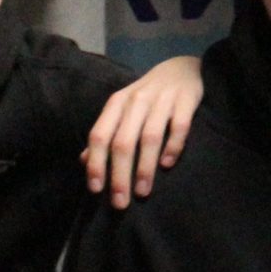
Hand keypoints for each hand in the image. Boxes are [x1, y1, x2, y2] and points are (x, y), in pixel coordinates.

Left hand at [81, 54, 202, 207]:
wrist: (182, 68)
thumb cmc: (147, 97)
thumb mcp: (121, 110)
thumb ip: (105, 133)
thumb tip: (83, 161)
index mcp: (117, 103)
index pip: (99, 135)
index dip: (96, 163)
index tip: (96, 190)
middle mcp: (136, 100)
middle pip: (122, 141)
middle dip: (119, 175)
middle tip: (120, 202)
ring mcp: (162, 99)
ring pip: (149, 137)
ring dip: (144, 167)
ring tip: (142, 192)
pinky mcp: (186, 100)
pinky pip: (179, 126)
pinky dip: (172, 147)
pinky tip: (168, 165)